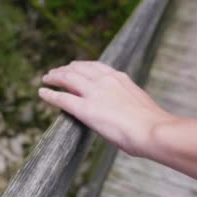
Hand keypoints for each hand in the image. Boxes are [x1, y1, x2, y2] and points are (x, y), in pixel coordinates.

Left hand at [38, 61, 174, 157]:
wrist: (154, 130)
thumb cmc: (152, 125)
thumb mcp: (140, 105)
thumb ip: (128, 103)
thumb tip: (126, 113)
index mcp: (120, 78)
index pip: (96, 67)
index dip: (82, 66)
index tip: (75, 67)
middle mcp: (105, 81)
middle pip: (79, 68)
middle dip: (66, 69)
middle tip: (56, 72)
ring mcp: (94, 94)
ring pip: (68, 79)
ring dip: (55, 77)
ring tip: (46, 78)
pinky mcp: (85, 109)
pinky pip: (62, 98)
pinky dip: (50, 94)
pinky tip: (42, 92)